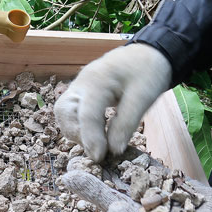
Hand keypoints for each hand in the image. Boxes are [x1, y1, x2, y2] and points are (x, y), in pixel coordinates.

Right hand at [53, 44, 171, 161]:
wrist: (148, 53)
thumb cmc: (148, 71)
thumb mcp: (143, 97)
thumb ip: (126, 124)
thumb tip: (113, 151)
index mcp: (97, 80)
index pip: (87, 114)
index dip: (91, 138)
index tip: (100, 158)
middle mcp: (81, 83)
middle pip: (65, 113)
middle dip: (78, 135)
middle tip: (99, 150)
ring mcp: (77, 87)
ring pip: (64, 115)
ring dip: (76, 132)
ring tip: (99, 143)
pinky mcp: (80, 94)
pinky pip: (70, 113)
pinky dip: (79, 127)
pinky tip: (98, 134)